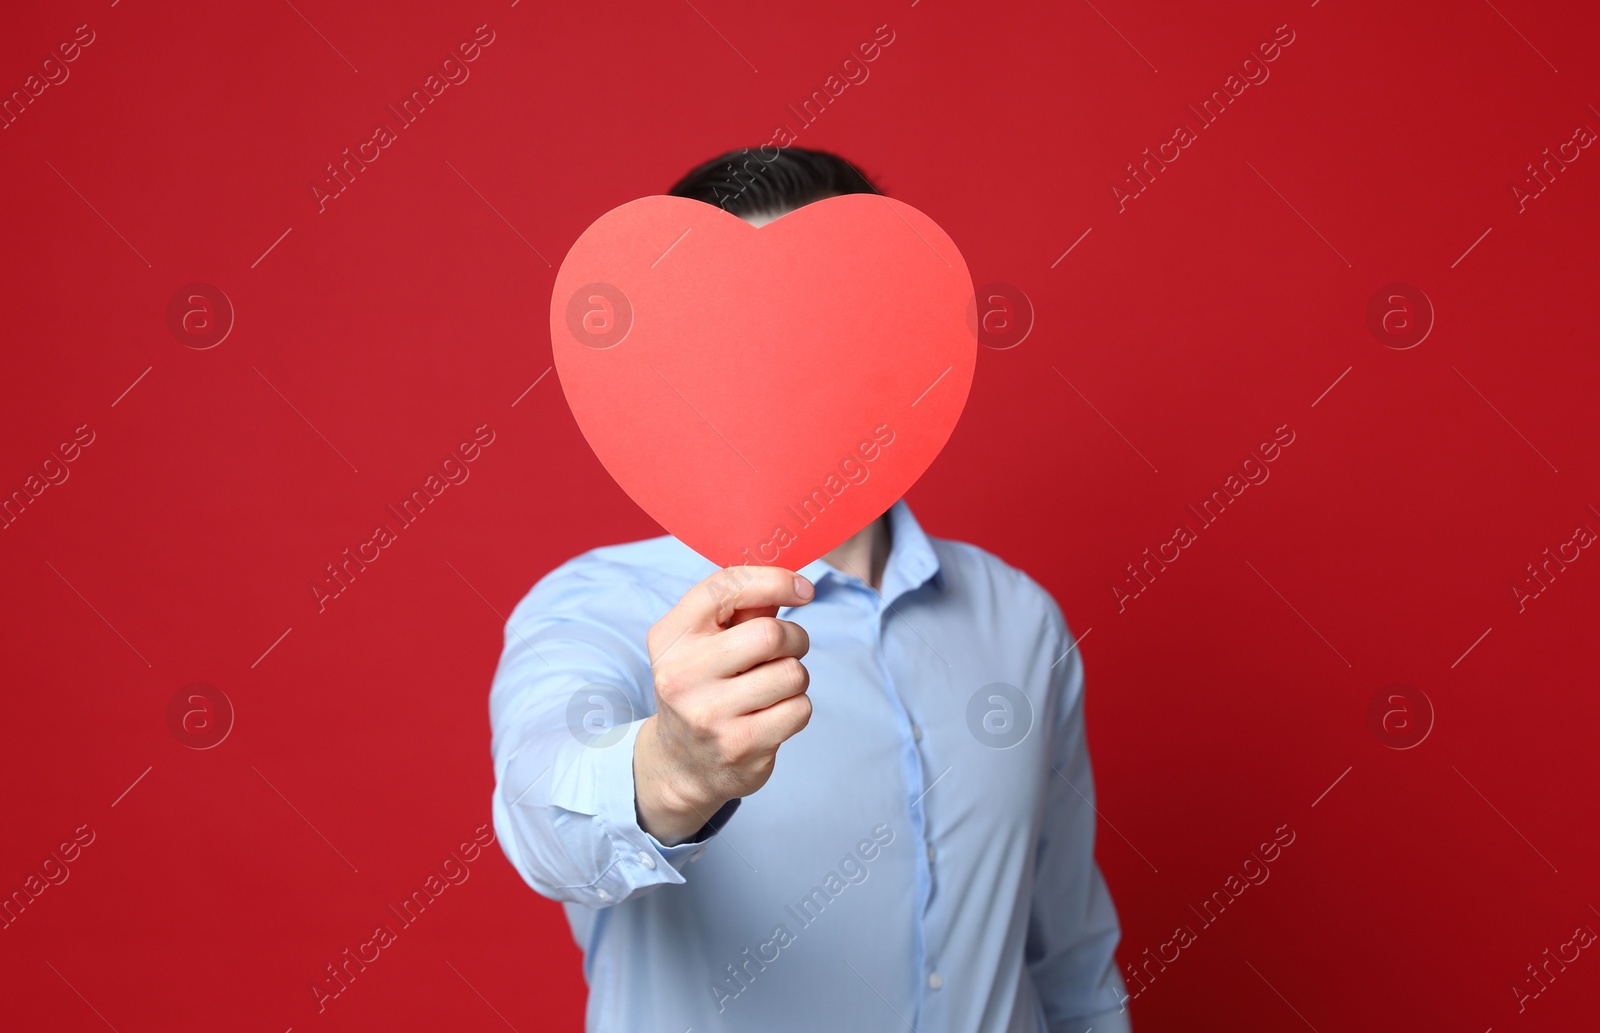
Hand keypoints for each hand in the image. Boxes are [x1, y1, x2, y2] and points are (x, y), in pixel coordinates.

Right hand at [633, 566, 814, 844]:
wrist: (683, 763)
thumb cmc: (704, 687)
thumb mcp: (704, 643)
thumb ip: (741, 608)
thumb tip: (791, 584)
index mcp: (670, 638)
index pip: (725, 588)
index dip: (775, 580)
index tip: (803, 589)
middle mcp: (682, 675)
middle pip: (770, 634)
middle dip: (795, 637)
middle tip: (789, 648)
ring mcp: (709, 714)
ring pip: (791, 673)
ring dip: (796, 676)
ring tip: (774, 686)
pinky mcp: (740, 745)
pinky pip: (799, 709)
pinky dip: (797, 707)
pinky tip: (772, 714)